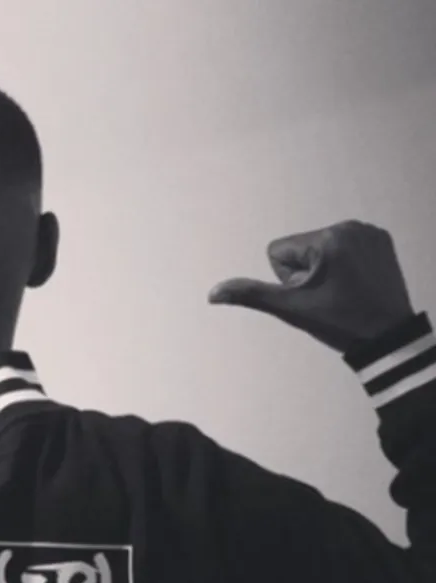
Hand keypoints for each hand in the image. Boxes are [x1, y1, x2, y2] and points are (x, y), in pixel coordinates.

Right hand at [208, 220, 414, 351]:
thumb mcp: (291, 308)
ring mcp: (368, 232)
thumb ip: (251, 294)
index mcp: (326, 238)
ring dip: (324, 269)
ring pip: (320, 248)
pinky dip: (345, 264)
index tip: (314, 294)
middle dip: (306, 272)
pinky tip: (357, 282)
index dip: (288, 278)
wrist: (387, 338)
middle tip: (329, 295)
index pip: (278, 252)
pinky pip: (344, 247)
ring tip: (343, 290)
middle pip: (299, 248)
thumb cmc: (338, 322)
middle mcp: (348, 226)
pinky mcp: (381, 240)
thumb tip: (212, 293)